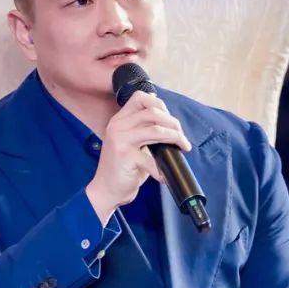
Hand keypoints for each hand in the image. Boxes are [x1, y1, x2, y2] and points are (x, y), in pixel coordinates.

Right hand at [85, 91, 190, 223]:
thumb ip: (143, 127)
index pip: (140, 98)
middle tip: (181, 137)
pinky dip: (161, 168)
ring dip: (175, 138)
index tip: (170, 120)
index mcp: (119, 120)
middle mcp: (118, 126)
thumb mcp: (131, 142)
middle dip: (173, 123)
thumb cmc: (122, 168)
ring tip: (182, 148)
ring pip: (156, 129)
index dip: (160, 105)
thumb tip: (160, 110)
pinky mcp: (124, 156)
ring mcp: (120, 140)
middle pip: (153, 112)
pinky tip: (164, 176)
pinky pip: (151, 159)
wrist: (105, 190)